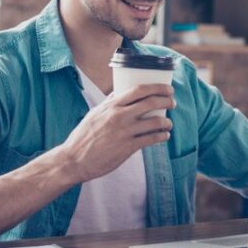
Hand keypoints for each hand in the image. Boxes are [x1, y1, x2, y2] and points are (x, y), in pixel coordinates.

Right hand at [58, 84, 173, 182]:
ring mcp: (124, 132)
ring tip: (168, 123)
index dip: (157, 87)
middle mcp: (119, 116)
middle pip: (151, 103)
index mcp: (111, 106)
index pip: (139, 90)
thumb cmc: (83, 136)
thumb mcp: (94, 113)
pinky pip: (151, 139)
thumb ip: (108, 103)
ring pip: (155, 122)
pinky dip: (162, 136)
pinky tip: (164, 136)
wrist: (74, 160)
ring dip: (166, 122)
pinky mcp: (127, 148)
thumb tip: (118, 92)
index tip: (167, 88)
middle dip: (166, 100)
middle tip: (172, 102)